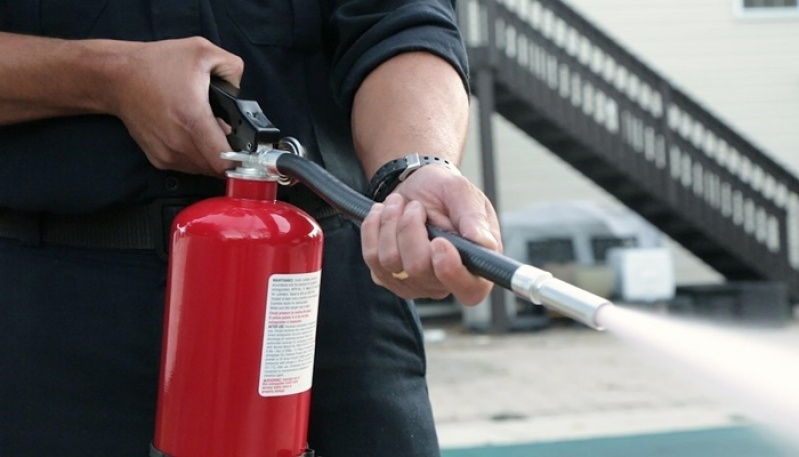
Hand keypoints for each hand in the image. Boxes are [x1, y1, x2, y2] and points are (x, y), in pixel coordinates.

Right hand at [108, 37, 243, 175]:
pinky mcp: (159, 159)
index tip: (249, 151)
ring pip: (204, 170)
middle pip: (218, 168)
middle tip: (231, 136)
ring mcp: (167, 154)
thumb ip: (232, 68)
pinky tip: (195, 137)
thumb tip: (241, 91)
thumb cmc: (156, 65)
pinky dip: (198, 158)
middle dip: (231, 156)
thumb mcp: (202, 51)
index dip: (242, 160)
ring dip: (214, 158)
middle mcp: (179, 143)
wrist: (116, 78)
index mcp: (193, 119)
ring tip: (212, 133)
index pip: (225, 161)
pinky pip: (189, 167)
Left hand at [360, 165, 501, 305]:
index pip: (470, 290)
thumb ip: (473, 217)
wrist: (417, 187)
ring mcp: (413, 284)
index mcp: (475, 267)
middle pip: (418, 269)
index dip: (452, 272)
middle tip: (416, 206)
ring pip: (390, 261)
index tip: (439, 242)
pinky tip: (384, 215)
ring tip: (399, 205)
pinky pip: (371, 257)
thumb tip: (479, 241)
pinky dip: (373, 228)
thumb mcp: (462, 193)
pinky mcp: (386, 277)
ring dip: (390, 222)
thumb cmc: (445, 193)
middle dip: (411, 228)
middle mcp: (444, 282)